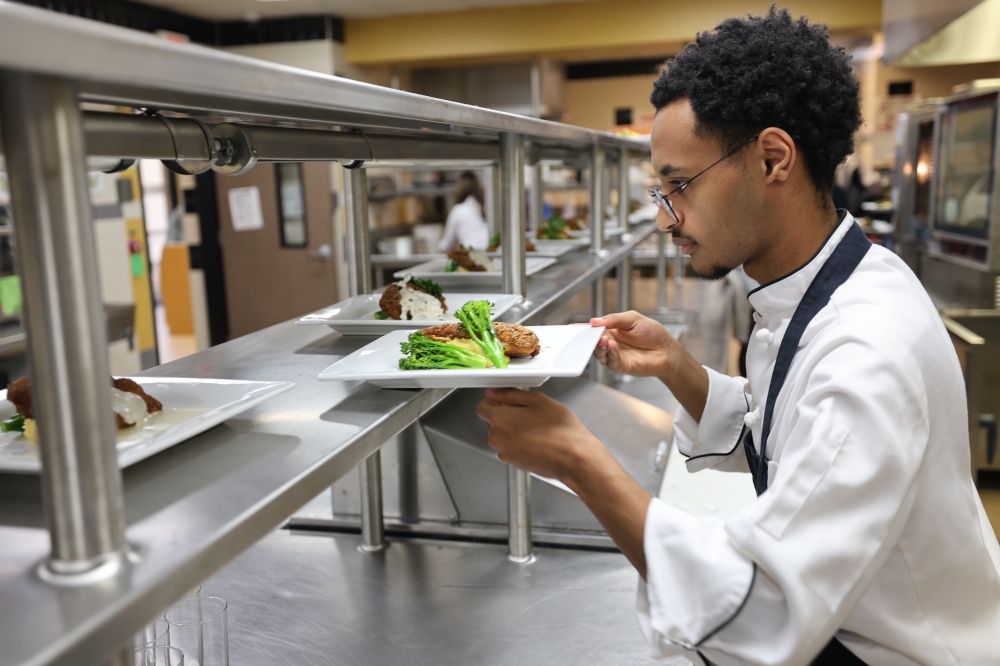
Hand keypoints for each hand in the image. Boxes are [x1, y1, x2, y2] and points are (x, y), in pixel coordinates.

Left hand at [476, 387, 652, 577]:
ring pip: (502, 436)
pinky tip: (538, 440)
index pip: (482, 407)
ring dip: (513, 430)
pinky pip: (511, 448)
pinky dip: (519, 443)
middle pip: (491, 422)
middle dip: (505, 416)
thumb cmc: (560, 429)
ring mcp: (505, 453)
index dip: (494, 401)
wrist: (574, 458)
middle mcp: (496, 438)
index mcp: (499, 420)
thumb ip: (511, 394)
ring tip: (537, 428)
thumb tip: (493, 393)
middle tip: (529, 414)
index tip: (507, 401)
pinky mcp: (514, 464)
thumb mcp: (538, 400)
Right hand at [591, 311, 674, 378]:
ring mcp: (615, 355)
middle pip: (593, 342)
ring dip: (598, 346)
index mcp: (612, 330)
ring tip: (602, 339)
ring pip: (599, 353)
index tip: (576, 326)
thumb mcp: (633, 318)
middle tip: (590, 333)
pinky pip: (611, 360)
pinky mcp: (620, 365)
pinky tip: (612, 346)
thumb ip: (615, 319)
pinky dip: (610, 353)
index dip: (585, 328)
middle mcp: (611, 343)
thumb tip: (596, 321)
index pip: (595, 329)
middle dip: (590, 338)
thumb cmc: (653, 334)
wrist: (666, 350)